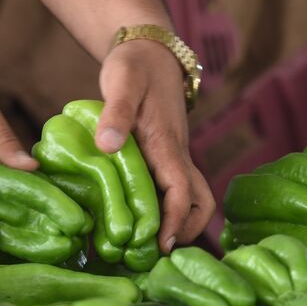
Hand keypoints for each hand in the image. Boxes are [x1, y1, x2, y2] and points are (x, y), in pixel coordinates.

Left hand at [94, 39, 214, 253]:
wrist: (150, 52)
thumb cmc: (135, 66)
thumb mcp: (123, 81)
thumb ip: (116, 111)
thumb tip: (108, 144)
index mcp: (167, 145)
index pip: (181, 191)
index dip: (173, 221)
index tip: (158, 245)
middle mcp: (177, 156)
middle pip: (199, 203)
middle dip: (183, 231)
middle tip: (152, 253)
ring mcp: (173, 159)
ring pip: (189, 200)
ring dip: (175, 224)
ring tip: (142, 246)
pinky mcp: (165, 159)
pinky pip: (171, 192)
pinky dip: (161, 212)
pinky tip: (133, 222)